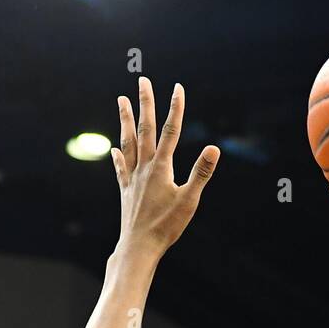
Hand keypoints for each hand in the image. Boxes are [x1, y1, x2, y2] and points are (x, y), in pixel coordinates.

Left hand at [112, 77, 219, 256]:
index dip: (175, 108)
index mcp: (161, 168)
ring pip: (128, 142)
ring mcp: (133, 179)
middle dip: (145, 103)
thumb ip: (201, 173)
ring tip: (121, 100)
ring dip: (125, 120)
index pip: (171, 131)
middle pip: (145, 129)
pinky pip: (121, 168)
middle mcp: (144, 168)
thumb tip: (213, 148)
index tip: (178, 87)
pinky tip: (114, 149)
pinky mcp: (126, 192)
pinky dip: (118, 156)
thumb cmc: (166, 227)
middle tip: (142, 80)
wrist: (138, 247)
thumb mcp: (189, 200)